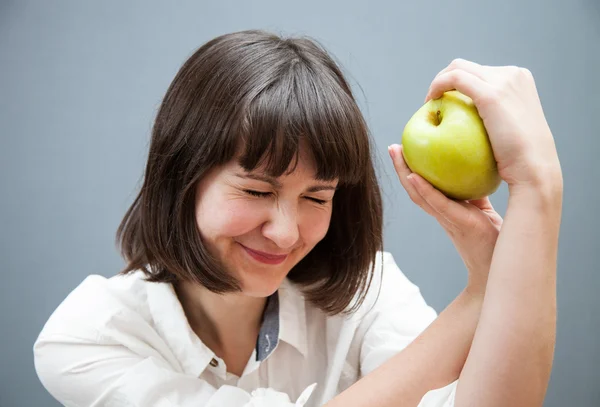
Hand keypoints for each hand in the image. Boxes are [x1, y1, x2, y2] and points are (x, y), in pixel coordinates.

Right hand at [389, 144, 502, 294]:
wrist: (502, 266)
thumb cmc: (494, 239)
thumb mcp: (483, 208)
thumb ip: (474, 190)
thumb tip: (473, 164)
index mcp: (445, 210)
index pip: (422, 188)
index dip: (410, 170)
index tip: (402, 151)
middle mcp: (442, 214)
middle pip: (414, 189)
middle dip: (400, 168)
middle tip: (391, 147)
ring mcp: (448, 219)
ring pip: (419, 195)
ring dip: (404, 174)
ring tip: (396, 154)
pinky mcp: (460, 223)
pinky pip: (438, 205)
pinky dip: (424, 190)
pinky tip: (414, 176)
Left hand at [425, 59, 561, 192]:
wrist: (534, 169)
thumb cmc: (520, 159)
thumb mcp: (512, 128)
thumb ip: (499, 115)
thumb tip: (478, 118)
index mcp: (519, 78)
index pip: (479, 71)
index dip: (457, 83)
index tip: (445, 102)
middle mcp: (512, 73)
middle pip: (466, 66)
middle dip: (445, 80)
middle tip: (433, 101)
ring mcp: (503, 81)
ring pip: (457, 68)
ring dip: (438, 82)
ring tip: (429, 102)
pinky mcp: (490, 94)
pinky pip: (454, 79)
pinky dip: (438, 85)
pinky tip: (430, 101)